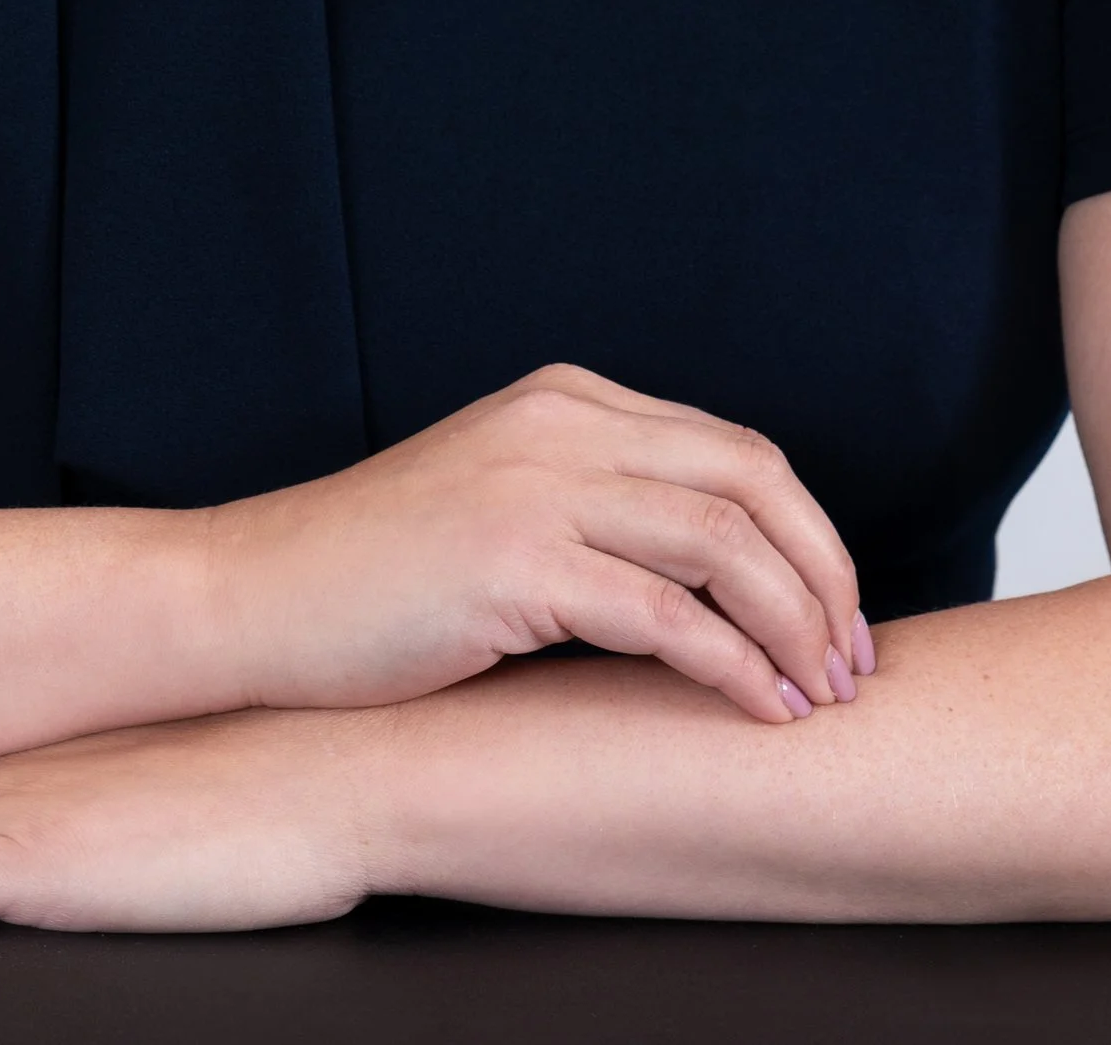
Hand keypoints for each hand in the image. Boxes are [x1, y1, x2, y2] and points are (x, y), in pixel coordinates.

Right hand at [204, 361, 869, 722]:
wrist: (256, 599)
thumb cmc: (376, 577)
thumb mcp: (503, 502)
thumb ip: (596, 504)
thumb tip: (720, 576)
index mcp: (568, 398)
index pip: (736, 449)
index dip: (807, 535)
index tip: (838, 617)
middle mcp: (561, 422)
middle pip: (752, 480)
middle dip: (825, 576)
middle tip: (855, 663)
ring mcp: (535, 485)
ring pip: (722, 543)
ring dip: (794, 627)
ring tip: (820, 698)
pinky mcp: (511, 563)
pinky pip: (663, 614)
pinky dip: (731, 667)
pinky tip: (759, 711)